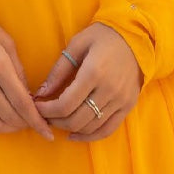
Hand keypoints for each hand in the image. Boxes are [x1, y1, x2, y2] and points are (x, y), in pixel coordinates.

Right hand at [0, 7, 53, 140]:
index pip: (22, 102)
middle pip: (9, 116)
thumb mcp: (6, 42)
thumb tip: (29, 96)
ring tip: (17, 124)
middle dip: (25, 124)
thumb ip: (19, 70)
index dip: (37, 121)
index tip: (48, 133)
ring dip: (9, 128)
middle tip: (32, 122)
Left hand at [34, 23, 140, 140]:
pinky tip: (75, 134)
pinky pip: (108, 130)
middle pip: (76, 119)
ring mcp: (120, 100)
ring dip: (70, 129)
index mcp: (94, 72)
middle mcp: (109, 90)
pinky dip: (90, 137)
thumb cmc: (103, 36)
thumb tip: (41, 93)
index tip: (37, 106)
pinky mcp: (128, 106)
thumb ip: (59, 70)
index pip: (65, 104)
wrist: (136, 37)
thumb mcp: (77, 44)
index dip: (47, 110)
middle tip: (45, 115)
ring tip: (58, 121)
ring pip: (90, 127)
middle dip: (55, 121)